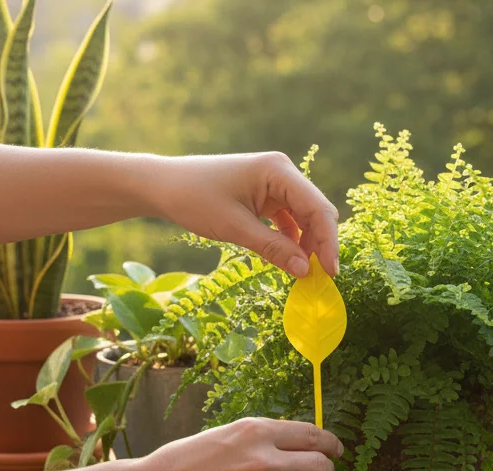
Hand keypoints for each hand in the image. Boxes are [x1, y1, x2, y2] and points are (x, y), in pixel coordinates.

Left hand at [147, 152, 339, 277]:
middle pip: (316, 212)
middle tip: (319, 278)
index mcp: (278, 170)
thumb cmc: (194, 199)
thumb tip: (306, 271)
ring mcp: (275, 183)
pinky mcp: (267, 195)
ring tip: (303, 272)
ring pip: (305, 218)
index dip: (328, 241)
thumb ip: (274, 249)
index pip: (317, 208)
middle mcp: (282, 173)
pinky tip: (287, 259)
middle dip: (320, 244)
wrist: (163, 186)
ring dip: (306, 244)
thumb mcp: (235, 228)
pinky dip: (291, 240)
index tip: (330, 273)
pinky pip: (289, 219)